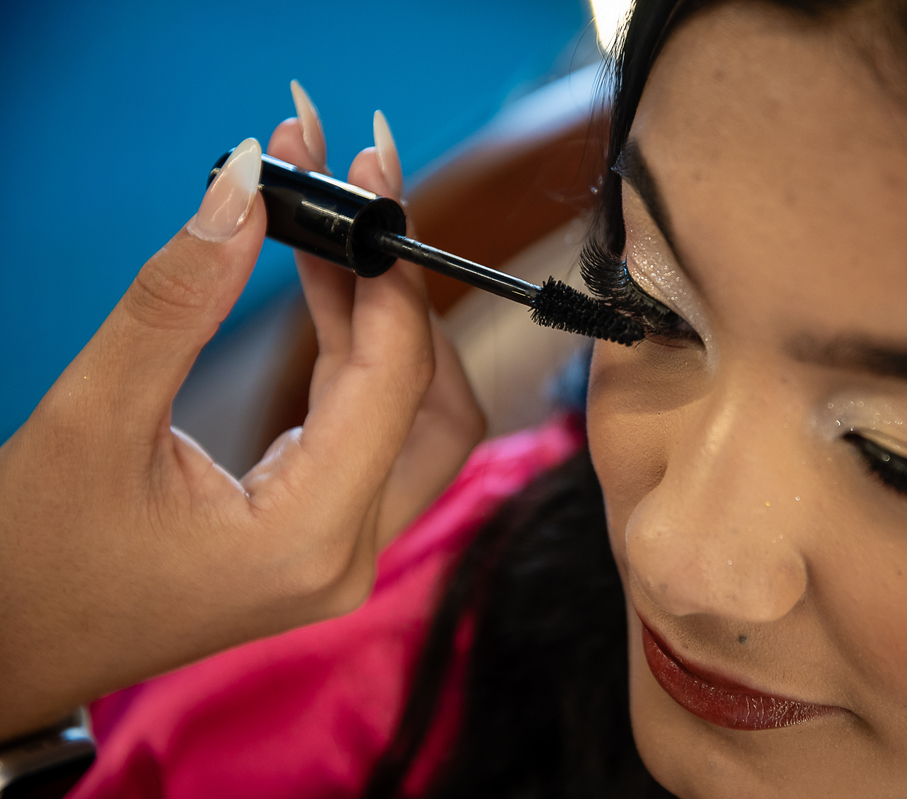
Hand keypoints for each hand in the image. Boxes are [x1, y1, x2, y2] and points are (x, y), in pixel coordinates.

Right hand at [0, 83, 483, 739]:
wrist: (6, 651)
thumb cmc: (32, 562)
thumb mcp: (92, 417)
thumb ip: (179, 298)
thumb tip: (248, 185)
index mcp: (308, 536)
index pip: (394, 377)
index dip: (387, 270)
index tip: (366, 181)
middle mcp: (349, 554)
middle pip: (432, 399)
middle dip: (400, 289)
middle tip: (359, 195)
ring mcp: (343, 553)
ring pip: (413, 416)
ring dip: (382, 320)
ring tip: (332, 232)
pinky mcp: (322, 538)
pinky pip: (373, 435)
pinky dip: (356, 359)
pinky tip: (325, 291)